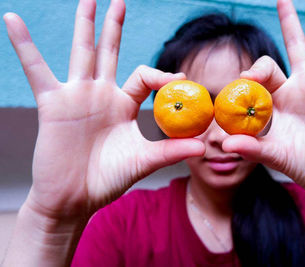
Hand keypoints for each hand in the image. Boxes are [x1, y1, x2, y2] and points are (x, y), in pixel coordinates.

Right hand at [4, 0, 203, 219]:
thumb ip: (170, 151)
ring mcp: (76, 96)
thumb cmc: (108, 180)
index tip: (180, 77)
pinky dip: (24, 45)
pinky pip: (36, 69)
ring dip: (84, 25)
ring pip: (81, 53)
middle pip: (110, 53)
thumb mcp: (143, 162)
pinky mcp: (52, 104)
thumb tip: (204, 146)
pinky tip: (13, 20)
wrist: (74, 199)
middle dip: (114, 28)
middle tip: (119, 1)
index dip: (162, 75)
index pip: (145, 77)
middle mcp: (101, 95)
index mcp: (123, 105)